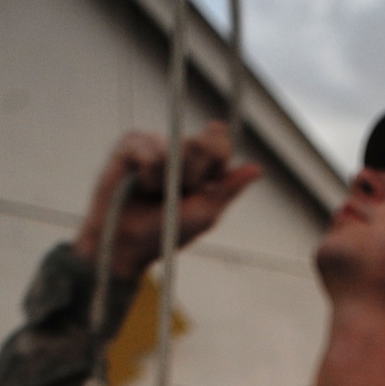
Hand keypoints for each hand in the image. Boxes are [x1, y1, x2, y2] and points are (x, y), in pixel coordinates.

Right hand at [74, 123, 261, 280]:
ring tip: (153, 193)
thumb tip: (258, 169)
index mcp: (202, 165)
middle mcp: (180, 150)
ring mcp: (156, 143)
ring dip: (167, 180)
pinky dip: (148, 174)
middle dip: (193, 175)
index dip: (216, 162)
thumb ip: (228, 189)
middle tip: (177, 193)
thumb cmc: (166, 232)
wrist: (126, 244)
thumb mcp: (205, 215)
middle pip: (201, 143)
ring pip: (175, 148)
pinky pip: (149, 149)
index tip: (205, 185)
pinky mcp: (131, 143)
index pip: (220, 142)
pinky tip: (139, 185)